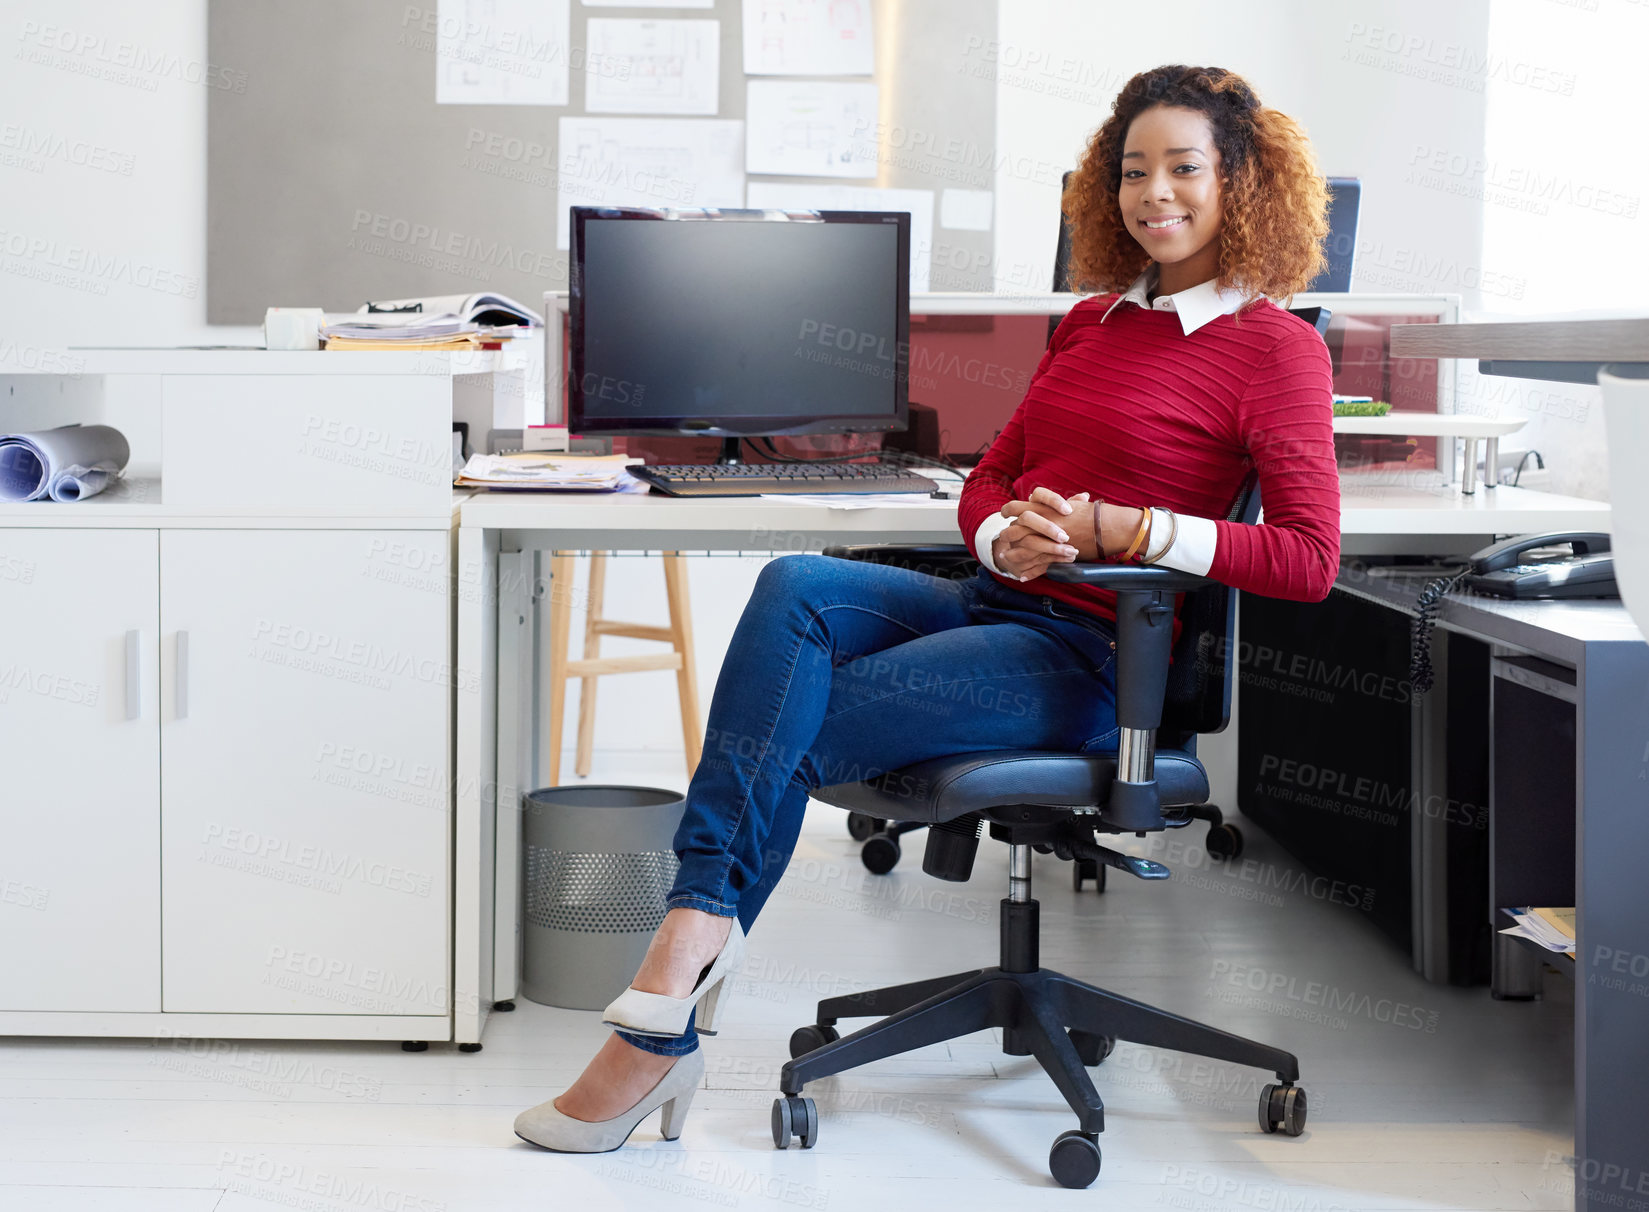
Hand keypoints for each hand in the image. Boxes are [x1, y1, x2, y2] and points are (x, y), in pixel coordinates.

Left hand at [993, 487, 1149, 570]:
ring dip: (1013, 554)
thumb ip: (1055, 503)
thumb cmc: (1093, 514)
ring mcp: (1047, 541)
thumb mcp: (1072, 505)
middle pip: (1015, 529)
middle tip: (1003, 537)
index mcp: (1044, 509)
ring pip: (1022, 549)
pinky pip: (1038, 566)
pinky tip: (1022, 576)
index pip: (1018, 507)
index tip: (1005, 513)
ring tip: (1005, 558)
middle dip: (1007, 534)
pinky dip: (1030, 572)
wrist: (1108, 528)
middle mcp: (1042, 525)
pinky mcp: (1055, 557)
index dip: (1009, 509)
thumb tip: (1042, 499)